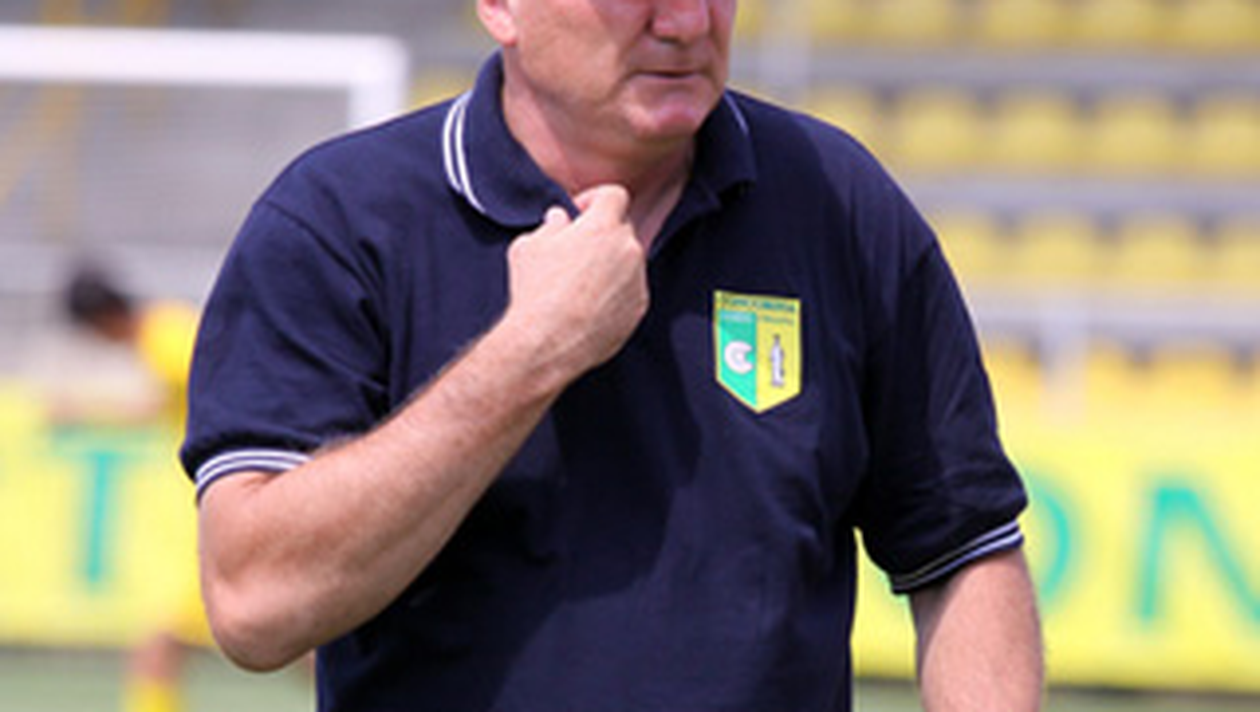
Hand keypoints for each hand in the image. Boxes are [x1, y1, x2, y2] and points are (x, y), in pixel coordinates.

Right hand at [502, 184, 649, 376]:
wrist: (549, 342)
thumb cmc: (535, 291)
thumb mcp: (529, 247)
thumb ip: (549, 226)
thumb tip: (559, 220)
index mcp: (603, 226)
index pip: (614, 195)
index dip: (594, 200)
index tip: (578, 214)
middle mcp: (628, 249)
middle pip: (622, 228)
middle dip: (601, 234)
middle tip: (575, 251)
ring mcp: (637, 279)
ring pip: (628, 260)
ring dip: (610, 264)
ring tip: (579, 285)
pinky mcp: (639, 307)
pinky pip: (632, 289)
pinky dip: (616, 291)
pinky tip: (590, 305)